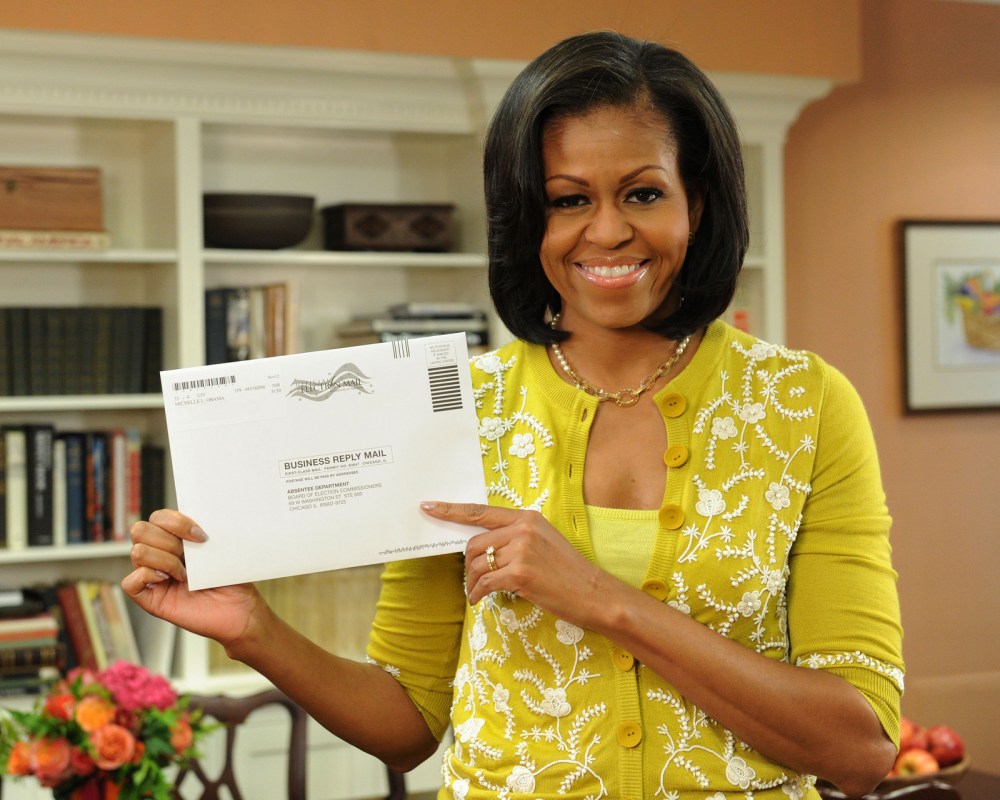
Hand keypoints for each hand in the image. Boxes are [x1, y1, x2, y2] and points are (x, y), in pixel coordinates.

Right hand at [122, 509, 259, 648]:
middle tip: (190, 557)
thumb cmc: (230, 580)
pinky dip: (149, 577)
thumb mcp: (218, 549)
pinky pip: (130, 582)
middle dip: (169, 541)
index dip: (177, 522)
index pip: (158, 517)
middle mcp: (159, 554)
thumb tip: (192, 520)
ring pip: (137, 552)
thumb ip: (199, 533)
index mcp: (175, 538)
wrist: (239, 610)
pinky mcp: (149, 598)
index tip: (202, 537)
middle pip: (140, 529)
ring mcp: (152, 576)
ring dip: (165, 560)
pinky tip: (170, 582)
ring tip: (185, 574)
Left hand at [420, 501, 604, 623]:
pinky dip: (477, 594)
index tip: (429, 506)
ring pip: (477, 565)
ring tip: (478, 593)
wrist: (594, 593)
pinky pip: (485, 583)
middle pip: (474, 544)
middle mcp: (522, 529)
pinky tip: (479, 601)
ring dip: (472, 582)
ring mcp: (521, 550)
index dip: (451, 510)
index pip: (481, 511)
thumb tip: (484, 548)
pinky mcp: (520, 573)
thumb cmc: (569, 571)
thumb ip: (516, 537)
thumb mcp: (544, 542)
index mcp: (527, 518)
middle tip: (472, 581)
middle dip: (468, 565)